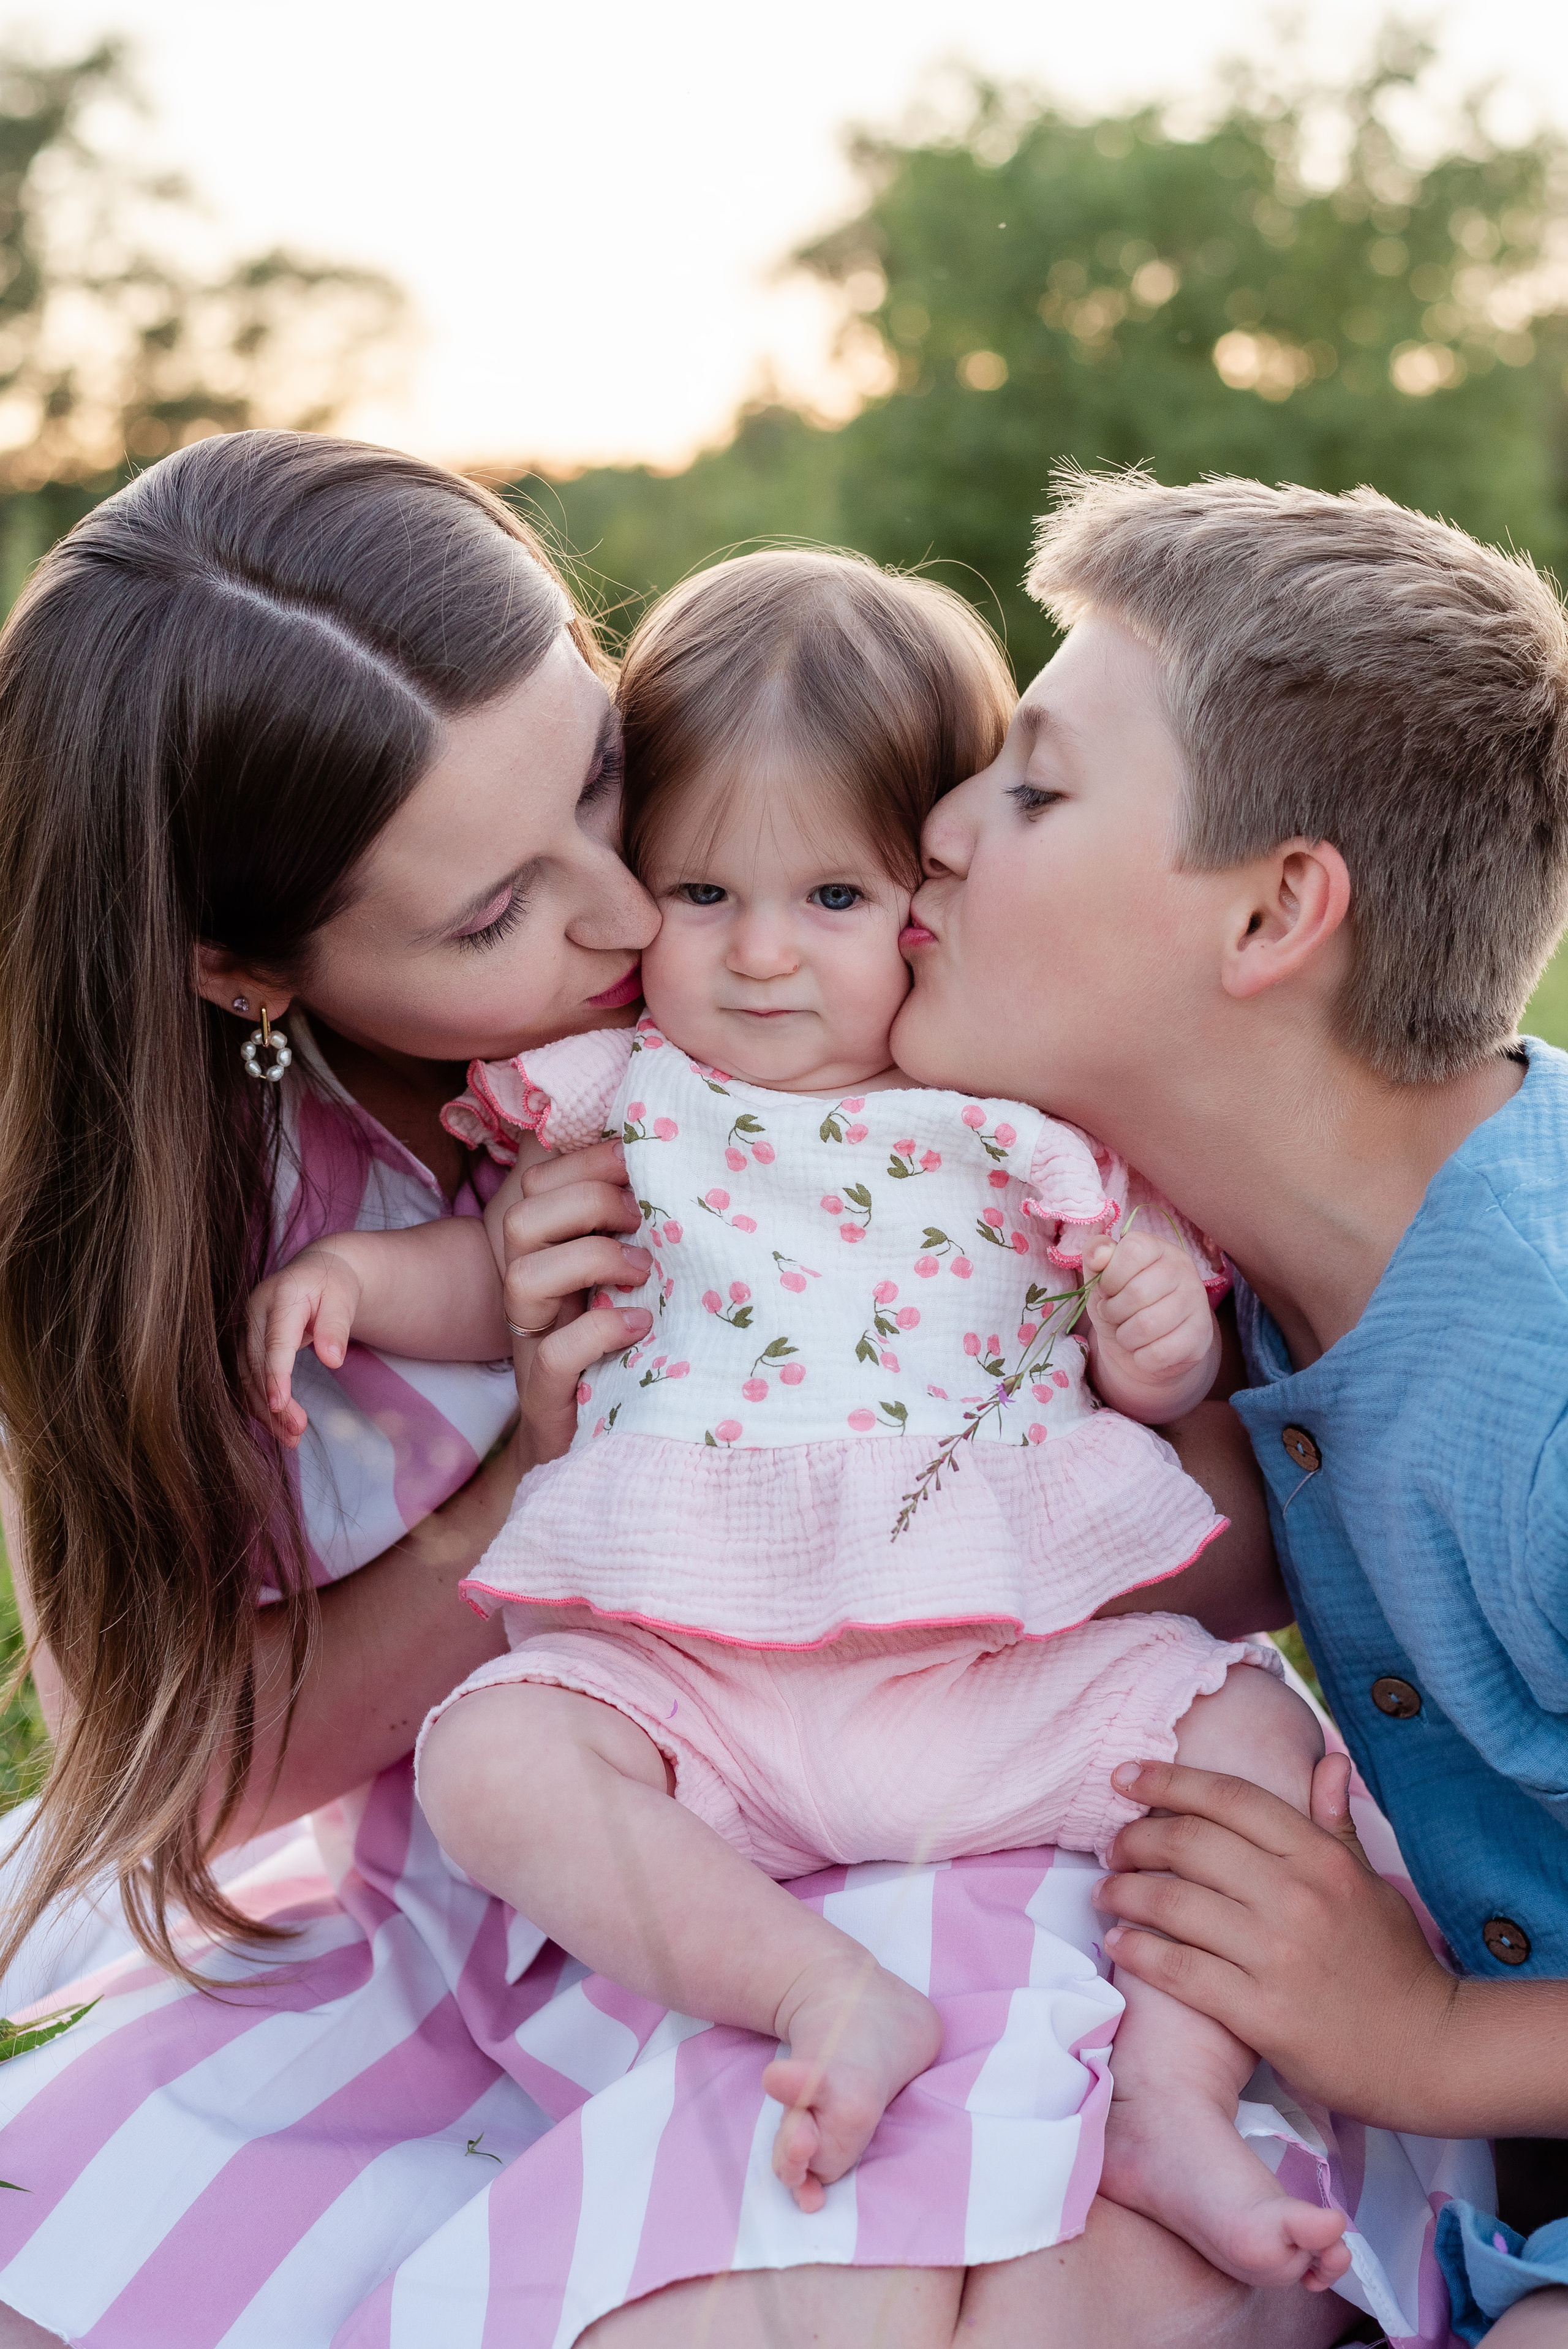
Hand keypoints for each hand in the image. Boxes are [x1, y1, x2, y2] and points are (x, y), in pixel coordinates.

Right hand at [243, 1244, 363, 1446]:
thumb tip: (333, 1359)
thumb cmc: (334, 1284)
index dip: (276, 1374)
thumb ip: (336, 1326)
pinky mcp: (247, 1343)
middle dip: (273, 1402)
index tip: (281, 1404)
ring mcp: (247, 1328)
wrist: (316, 1272)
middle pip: (257, 1364)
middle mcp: (256, 1312)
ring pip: (247, 1375)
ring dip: (265, 1409)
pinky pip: (248, 1377)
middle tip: (296, 1433)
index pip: (275, 1342)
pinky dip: (260, 1401)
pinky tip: (276, 1423)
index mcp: (282, 1296)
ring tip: (291, 1437)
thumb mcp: (344, 1298)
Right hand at [500, 1138, 654, 1465]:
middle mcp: (530, 1291)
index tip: (642, 1163)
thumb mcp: (632, 1277)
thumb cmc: (626, 1346)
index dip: (586, 1162)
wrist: (600, 1440)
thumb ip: (638, 1228)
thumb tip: (683, 1168)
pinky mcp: (545, 1393)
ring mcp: (532, 1342)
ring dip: (590, 1261)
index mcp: (548, 1251)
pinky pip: (554, 1353)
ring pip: (521, 1278)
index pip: (538, 1184)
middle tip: (646, 1219)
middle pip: (521, 1220)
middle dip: (589, 1203)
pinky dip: (601, 1331)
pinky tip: (641, 1325)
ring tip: (644, 1272)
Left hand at [1085, 1230, 1218, 1392]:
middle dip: (1113, 1311)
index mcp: (1158, 1248)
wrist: (1143, 1348)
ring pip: (1147, 1326)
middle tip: (1113, 1315)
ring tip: (1127, 1332)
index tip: (1107, 1289)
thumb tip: (1099, 1254)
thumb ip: (1094, 1255)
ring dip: (1125, 1336)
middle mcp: (1184, 1270)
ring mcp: (1197, 1303)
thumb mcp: (1100, 1278)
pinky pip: (1159, 1353)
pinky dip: (1141, 1357)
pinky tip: (1144, 1349)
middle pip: (1137, 1292)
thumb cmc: (1120, 1303)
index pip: (1134, 1249)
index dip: (1110, 1275)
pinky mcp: (1200, 1337)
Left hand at [1091, 1752, 1460, 2131]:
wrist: (1428, 2051)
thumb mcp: (1370, 1882)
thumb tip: (1327, 1760)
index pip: (1230, 1798)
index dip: (1168, 1780)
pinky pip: (1181, 1972)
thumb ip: (1334, 1822)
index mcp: (1321, 1858)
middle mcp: (1297, 1897)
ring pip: (1175, 1905)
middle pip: (1190, 1843)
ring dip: (1125, 1892)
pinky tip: (1118, 1942)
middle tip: (1112, 1845)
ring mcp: (1278, 1956)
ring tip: (1105, 1892)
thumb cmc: (1393, 1962)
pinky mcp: (1263, 2014)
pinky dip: (1139, 1951)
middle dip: (1135, 1837)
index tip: (1124, 1776)